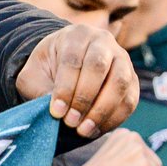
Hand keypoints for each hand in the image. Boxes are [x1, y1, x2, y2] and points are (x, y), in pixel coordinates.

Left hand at [16, 24, 138, 137]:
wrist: (64, 63)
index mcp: (76, 35)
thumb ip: (39, 88)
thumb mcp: (33, 74)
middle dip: (84, 98)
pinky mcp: (133, 79)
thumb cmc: (47, 68)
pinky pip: (130, 100)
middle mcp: (103, 42)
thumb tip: (56, 110)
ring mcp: (122, 59)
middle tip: (70, 122)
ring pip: (120, 83)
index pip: (73, 60)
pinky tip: (95, 130)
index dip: (65, 88)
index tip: (56, 111)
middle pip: (99, 67)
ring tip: (83, 130)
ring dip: (102, 110)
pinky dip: (114, 118)